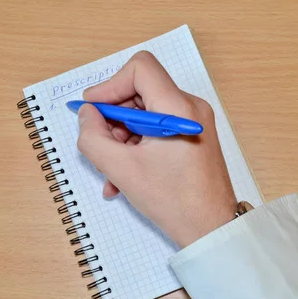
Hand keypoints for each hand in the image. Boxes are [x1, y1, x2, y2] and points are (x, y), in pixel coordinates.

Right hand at [77, 51, 235, 247]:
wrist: (211, 230)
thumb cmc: (174, 202)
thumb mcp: (121, 169)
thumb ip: (93, 137)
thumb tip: (86, 115)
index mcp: (178, 108)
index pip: (140, 69)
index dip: (110, 85)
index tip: (93, 110)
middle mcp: (190, 108)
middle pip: (140, 93)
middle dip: (114, 120)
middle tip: (101, 146)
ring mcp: (194, 123)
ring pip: (145, 115)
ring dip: (122, 140)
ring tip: (111, 174)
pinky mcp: (192, 137)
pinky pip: (156, 130)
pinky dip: (137, 147)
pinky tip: (123, 177)